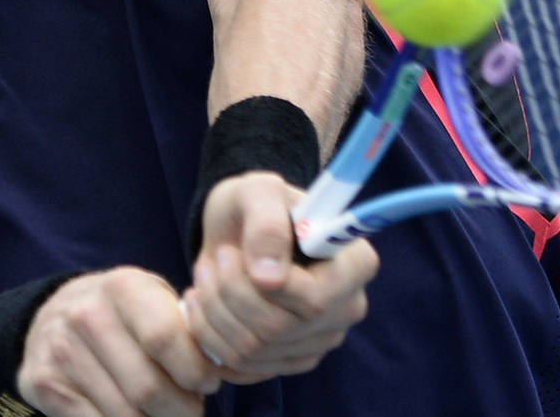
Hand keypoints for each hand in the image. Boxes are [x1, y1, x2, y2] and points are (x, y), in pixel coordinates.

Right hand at [17, 268, 219, 416]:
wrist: (53, 314)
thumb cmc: (123, 312)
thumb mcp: (153, 299)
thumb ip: (185, 325)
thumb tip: (216, 366)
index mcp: (123, 287)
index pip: (164, 338)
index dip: (194, 371)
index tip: (208, 384)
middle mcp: (86, 316)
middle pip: (147, 388)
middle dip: (182, 411)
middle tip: (192, 412)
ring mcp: (61, 351)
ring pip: (124, 415)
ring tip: (166, 415)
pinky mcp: (43, 384)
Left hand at [181, 172, 378, 383]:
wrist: (239, 229)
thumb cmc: (255, 204)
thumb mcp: (256, 191)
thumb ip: (266, 223)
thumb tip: (269, 277)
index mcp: (356, 264)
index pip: (314, 299)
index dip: (265, 285)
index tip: (233, 252)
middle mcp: (347, 309)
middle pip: (276, 328)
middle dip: (227, 293)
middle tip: (214, 258)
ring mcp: (320, 341)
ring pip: (253, 350)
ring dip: (212, 311)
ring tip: (205, 275)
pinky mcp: (289, 361)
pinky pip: (241, 367)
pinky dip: (208, 336)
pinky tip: (203, 302)